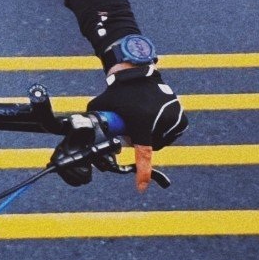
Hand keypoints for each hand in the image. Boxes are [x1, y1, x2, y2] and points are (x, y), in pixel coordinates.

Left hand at [88, 64, 185, 193]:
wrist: (138, 72)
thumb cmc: (119, 91)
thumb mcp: (102, 106)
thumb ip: (94, 120)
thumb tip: (76, 131)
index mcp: (142, 124)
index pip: (143, 153)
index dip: (141, 172)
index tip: (140, 187)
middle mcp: (161, 123)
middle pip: (149, 146)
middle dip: (141, 140)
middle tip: (133, 123)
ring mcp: (173, 120)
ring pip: (161, 141)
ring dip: (152, 134)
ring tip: (144, 115)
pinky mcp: (182, 118)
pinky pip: (172, 133)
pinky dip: (163, 129)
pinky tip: (154, 116)